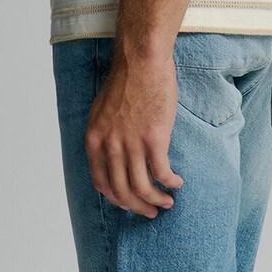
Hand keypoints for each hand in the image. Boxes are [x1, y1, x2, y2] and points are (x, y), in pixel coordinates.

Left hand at [84, 50, 185, 217]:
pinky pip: (162, 172)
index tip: (128, 202)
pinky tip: (177, 182)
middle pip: (122, 191)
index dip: (116, 198)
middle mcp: (110, 146)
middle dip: (137, 207)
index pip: (101, 183)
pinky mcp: (154, 138)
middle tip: (150, 212)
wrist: (141, 60)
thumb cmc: (125, 79)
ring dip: (155, 201)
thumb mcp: (101, 110)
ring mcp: (131, 143)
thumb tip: (111, 154)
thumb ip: (104, 134)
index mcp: (95, 139)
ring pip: (142, 188)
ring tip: (167, 202)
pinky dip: (170, 183)